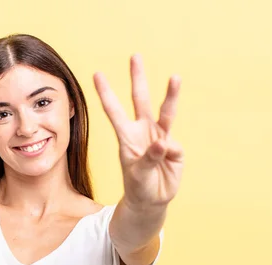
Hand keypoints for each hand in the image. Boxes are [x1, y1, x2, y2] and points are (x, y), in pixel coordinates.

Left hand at [93, 54, 183, 210]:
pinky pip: (174, 146)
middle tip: (135, 56)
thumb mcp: (137, 175)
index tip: (96, 74)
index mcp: (126, 136)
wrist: (151, 200)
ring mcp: (160, 137)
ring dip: (170, 94)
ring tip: (175, 77)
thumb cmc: (138, 186)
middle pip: (140, 99)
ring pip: (165, 111)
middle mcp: (143, 131)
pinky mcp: (174, 148)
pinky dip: (171, 154)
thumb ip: (149, 158)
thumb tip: (163, 142)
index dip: (106, 93)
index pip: (114, 110)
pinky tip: (166, 165)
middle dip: (138, 78)